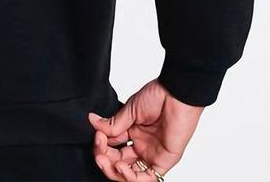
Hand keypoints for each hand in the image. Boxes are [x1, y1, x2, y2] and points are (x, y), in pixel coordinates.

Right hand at [88, 79, 203, 180]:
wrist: (176, 95)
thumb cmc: (158, 96)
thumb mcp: (130, 110)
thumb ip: (113, 123)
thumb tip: (93, 121)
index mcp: (133, 132)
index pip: (112, 146)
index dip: (102, 145)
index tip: (97, 135)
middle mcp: (141, 145)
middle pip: (118, 162)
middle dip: (105, 160)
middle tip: (99, 153)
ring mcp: (151, 154)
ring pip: (130, 174)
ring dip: (115, 171)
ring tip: (105, 160)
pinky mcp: (163, 162)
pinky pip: (148, 178)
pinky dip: (132, 177)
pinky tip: (121, 167)